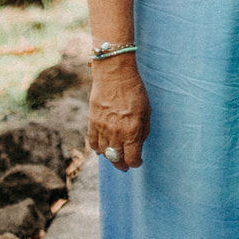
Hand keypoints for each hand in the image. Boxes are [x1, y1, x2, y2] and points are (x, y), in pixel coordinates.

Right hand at [88, 55, 150, 170]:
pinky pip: (93, 142)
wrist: (114, 74)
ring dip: (110, 157)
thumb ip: (143, 130)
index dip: (136, 163)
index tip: (138, 162)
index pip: (132, 158)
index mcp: (132, 131)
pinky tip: (102, 149)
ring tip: (115, 155)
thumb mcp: (146, 110)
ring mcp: (102, 128)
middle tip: (125, 165)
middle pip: (117, 159)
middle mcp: (116, 133)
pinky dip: (97, 149)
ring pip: (104, 153)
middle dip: (122, 164)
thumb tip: (139, 144)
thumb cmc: (134, 90)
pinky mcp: (92, 122)